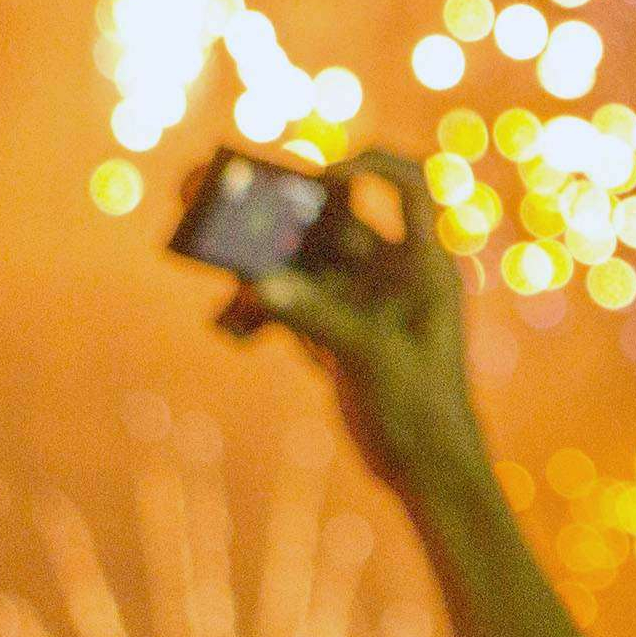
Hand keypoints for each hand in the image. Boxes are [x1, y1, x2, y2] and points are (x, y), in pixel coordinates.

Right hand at [242, 150, 484, 494]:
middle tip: (215, 187)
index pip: (408, 186)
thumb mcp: (371, 359)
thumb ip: (317, 318)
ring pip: (299, 263)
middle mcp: (391, 272)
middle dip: (275, 206)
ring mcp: (360, 302)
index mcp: (424, 263)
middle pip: (330, 219)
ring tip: (208, 252)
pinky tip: (229, 327)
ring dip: (255, 262)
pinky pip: (290, 305)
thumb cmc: (425, 411)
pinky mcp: (335, 333)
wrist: (427, 471)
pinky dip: (259, 310)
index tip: (324, 177)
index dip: (370, 165)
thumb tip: (256, 285)